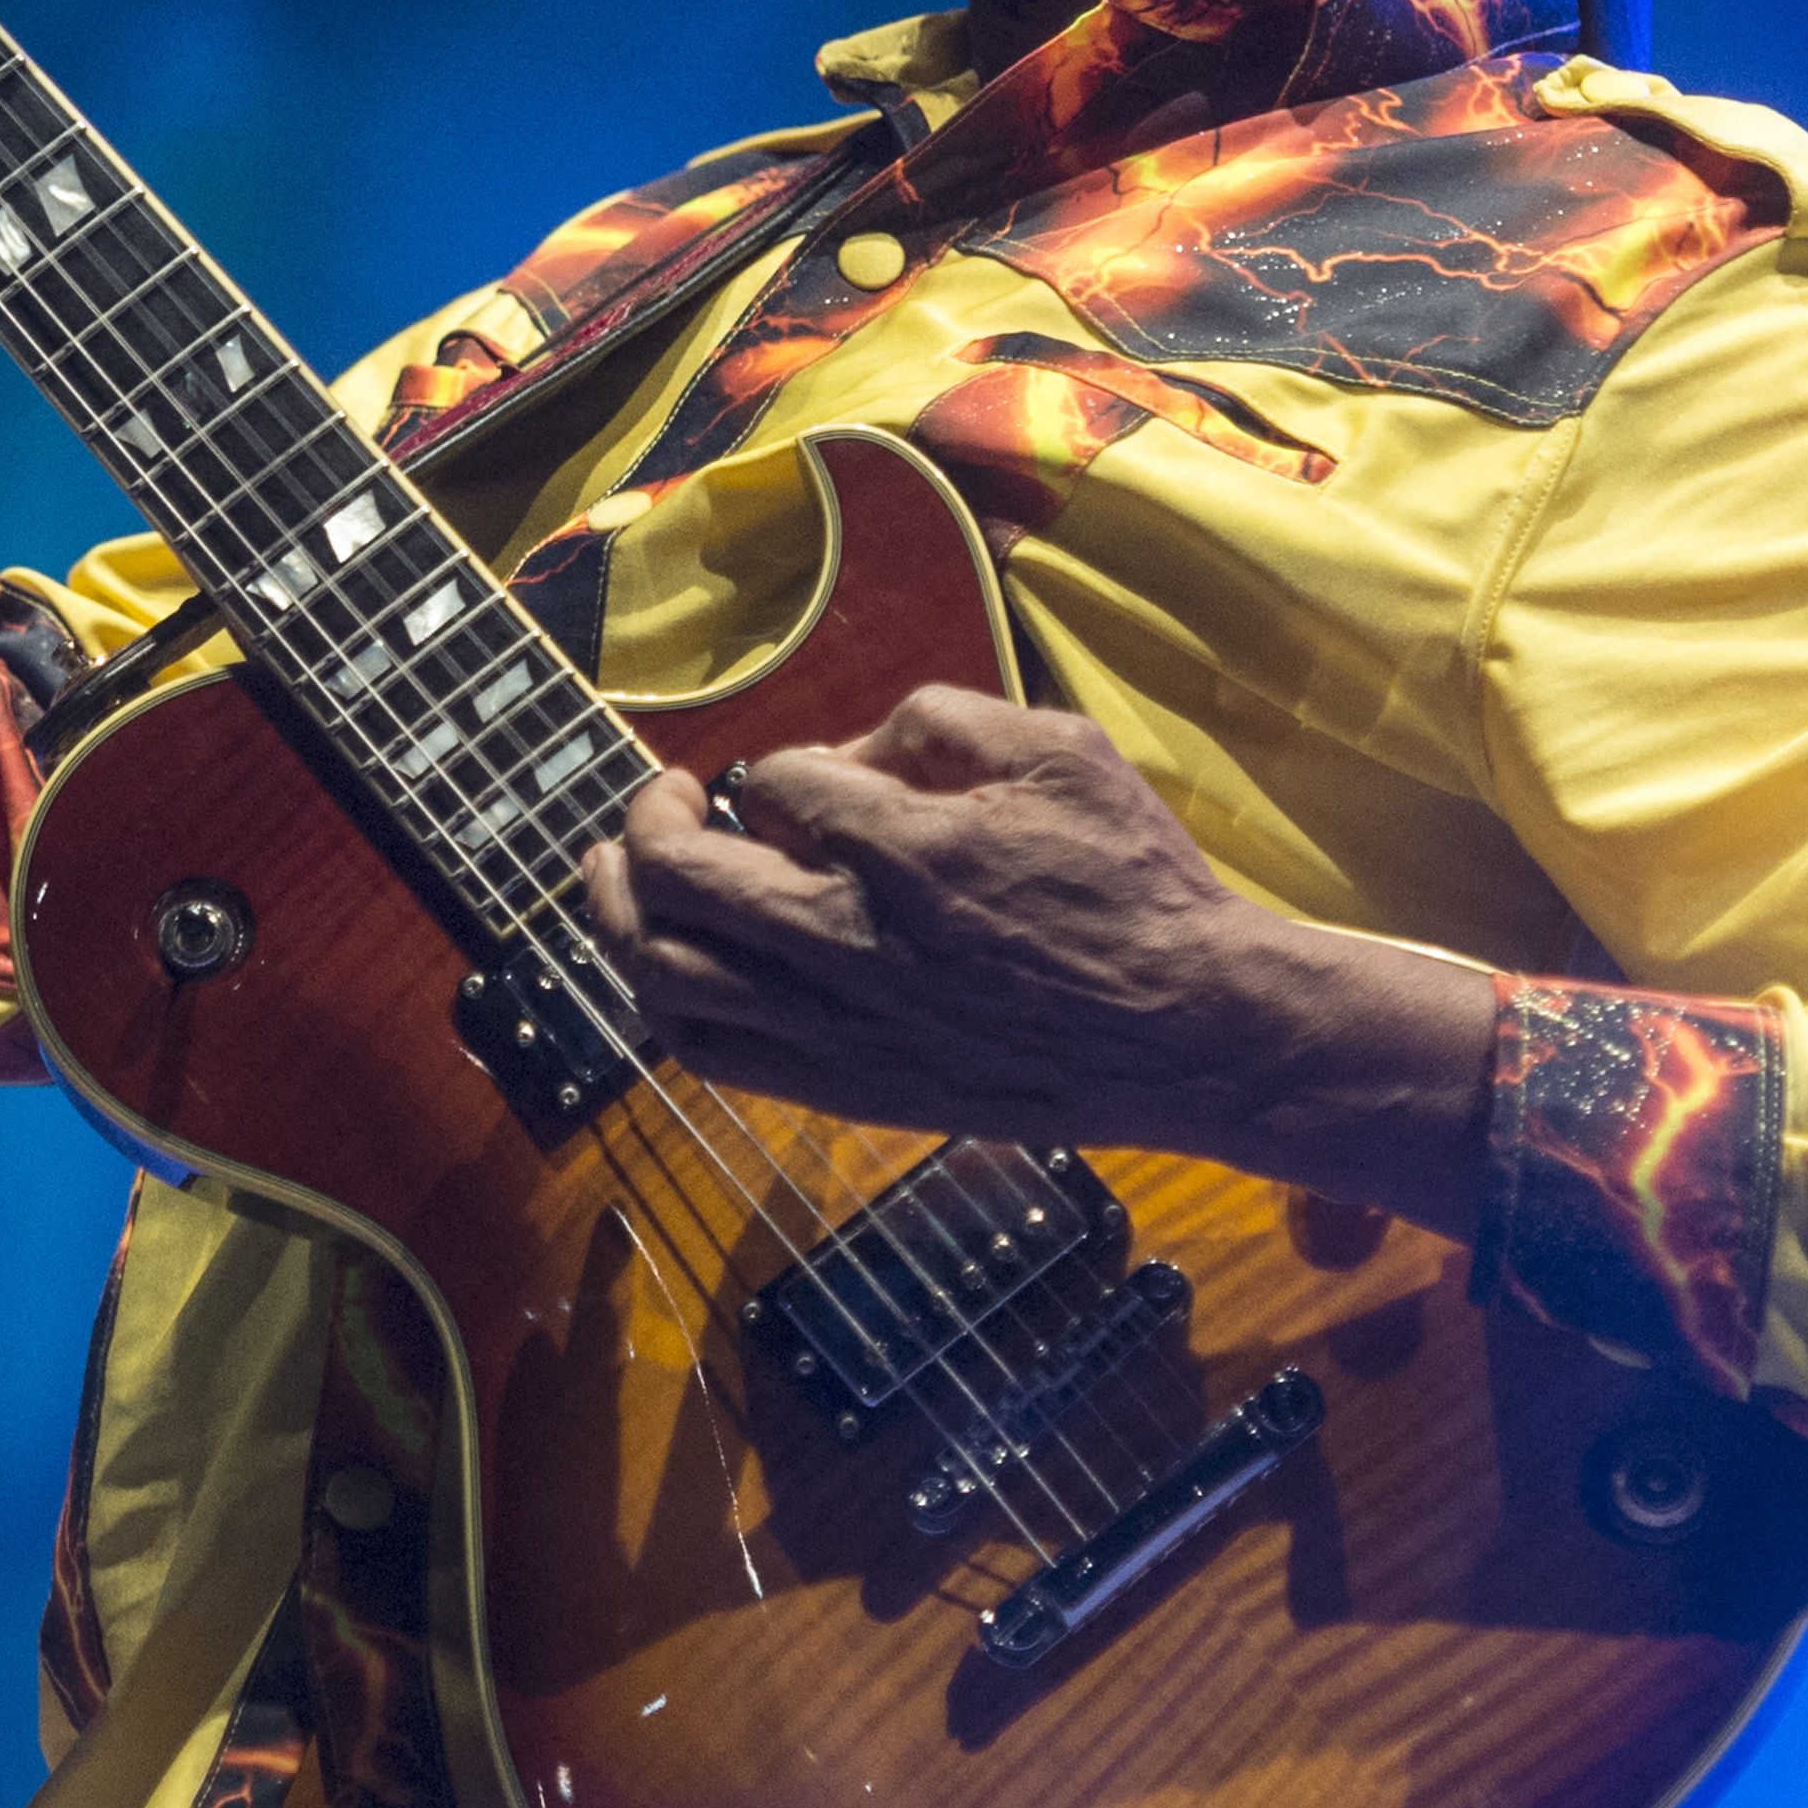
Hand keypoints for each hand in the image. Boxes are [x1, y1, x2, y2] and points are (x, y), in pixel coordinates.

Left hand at [581, 685, 1498, 1237]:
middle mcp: (852, 941)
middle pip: (676, 875)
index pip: (777, 780)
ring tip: (620, 876)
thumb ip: (946, 717)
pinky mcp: (848, 1090)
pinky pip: (712, 1055)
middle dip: (649, 820)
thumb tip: (849, 745)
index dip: (778, 765)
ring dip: (620, 913)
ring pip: (663, 977)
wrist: (1188, 1031)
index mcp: (906, 846)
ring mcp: (840, 1027)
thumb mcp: (1063, 750)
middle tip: (666, 799)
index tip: (809, 778)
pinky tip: (674, 970)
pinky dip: (666, 1005)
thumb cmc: (1135, 886)